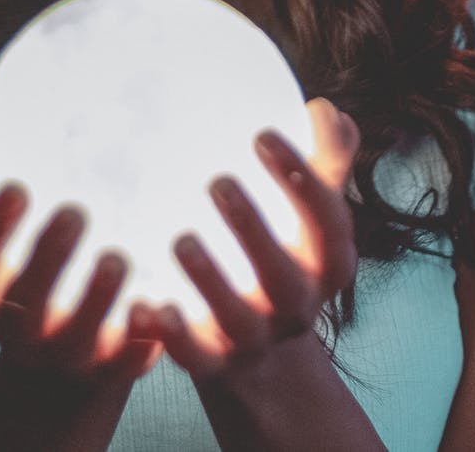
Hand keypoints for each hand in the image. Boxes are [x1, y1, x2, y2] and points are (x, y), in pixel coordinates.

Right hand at [0, 100, 165, 386]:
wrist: (63, 360)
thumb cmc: (27, 268)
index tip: (17, 186)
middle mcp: (19, 330)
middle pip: (26, 305)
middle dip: (47, 260)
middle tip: (74, 211)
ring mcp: (67, 356)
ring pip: (78, 340)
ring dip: (97, 302)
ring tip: (117, 257)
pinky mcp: (112, 370)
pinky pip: (126, 366)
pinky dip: (141, 344)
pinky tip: (157, 310)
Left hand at [148, 97, 361, 381]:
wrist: (267, 360)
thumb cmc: (285, 261)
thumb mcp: (312, 221)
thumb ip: (324, 165)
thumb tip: (325, 110)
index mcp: (328, 263)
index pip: (325, 221)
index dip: (300, 180)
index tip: (261, 134)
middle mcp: (297, 304)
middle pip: (282, 273)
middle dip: (253, 228)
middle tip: (218, 180)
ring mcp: (256, 338)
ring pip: (236, 317)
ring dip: (210, 280)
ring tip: (180, 239)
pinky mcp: (215, 365)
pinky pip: (195, 357)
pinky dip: (173, 337)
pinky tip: (146, 307)